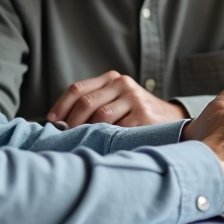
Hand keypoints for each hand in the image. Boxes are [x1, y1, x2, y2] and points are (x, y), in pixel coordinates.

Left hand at [46, 70, 186, 127]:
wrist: (172, 119)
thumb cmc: (135, 113)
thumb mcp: (116, 100)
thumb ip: (94, 103)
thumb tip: (60, 121)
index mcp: (112, 79)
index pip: (78, 88)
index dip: (61, 105)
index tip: (51, 120)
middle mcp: (122, 84)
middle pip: (86, 102)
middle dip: (71, 121)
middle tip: (65, 135)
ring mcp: (134, 99)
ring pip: (100, 116)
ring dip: (86, 130)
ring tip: (81, 140)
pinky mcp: (142, 116)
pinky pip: (116, 129)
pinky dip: (104, 137)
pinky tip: (100, 144)